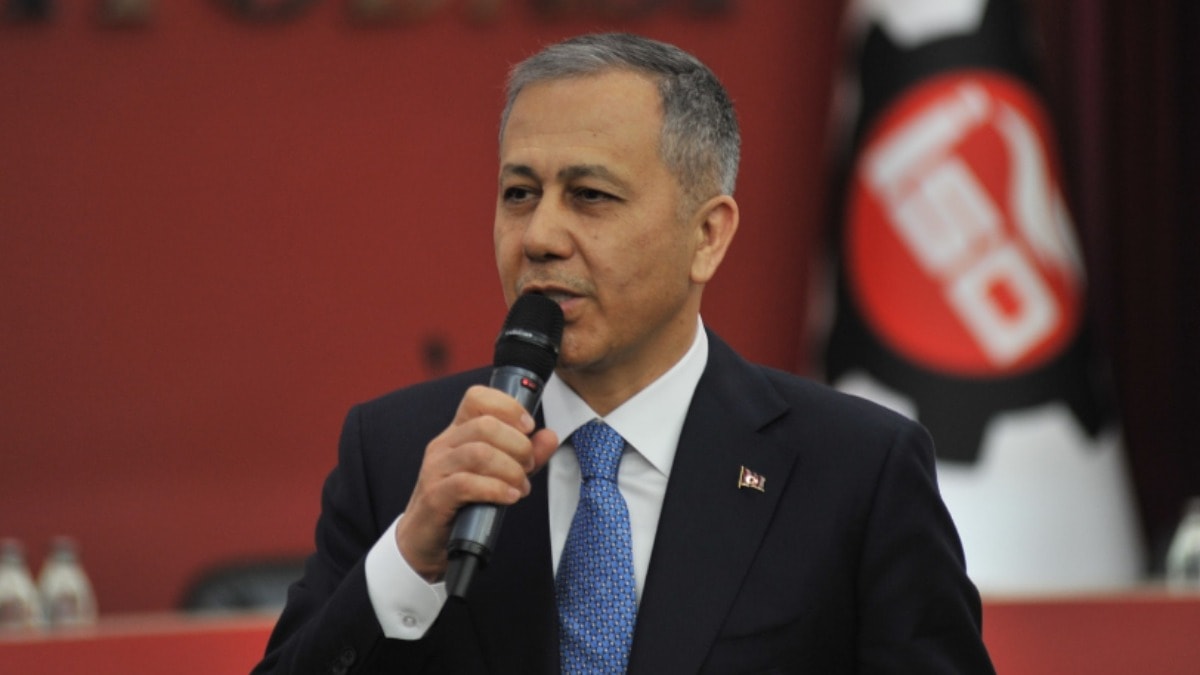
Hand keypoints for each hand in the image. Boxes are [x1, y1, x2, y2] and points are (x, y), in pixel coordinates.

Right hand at [395, 385, 558, 581]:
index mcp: (458, 432)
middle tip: (528, 466)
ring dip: (511, 469)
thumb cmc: (462, 504)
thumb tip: (549, 436)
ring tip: (521, 486)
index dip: (508, 406)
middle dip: (518, 445)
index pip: (477, 397)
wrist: (425, 540)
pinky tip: (509, 496)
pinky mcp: (435, 496)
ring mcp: (436, 469)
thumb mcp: (499, 474)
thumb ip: (526, 455)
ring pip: (479, 452)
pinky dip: (496, 489)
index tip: (528, 427)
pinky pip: (467, 483)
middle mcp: (444, 445)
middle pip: (485, 425)